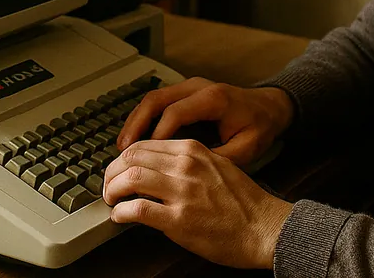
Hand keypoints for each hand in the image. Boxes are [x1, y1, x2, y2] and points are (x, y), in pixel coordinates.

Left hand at [103, 139, 293, 269]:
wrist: (264, 228)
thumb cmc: (244, 203)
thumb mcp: (217, 166)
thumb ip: (188, 162)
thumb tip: (157, 168)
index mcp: (193, 150)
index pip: (144, 144)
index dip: (123, 159)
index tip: (119, 170)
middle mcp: (185, 166)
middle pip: (130, 158)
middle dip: (111, 173)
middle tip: (108, 186)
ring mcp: (182, 192)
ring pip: (129, 179)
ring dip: (112, 190)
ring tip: (111, 200)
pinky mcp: (179, 219)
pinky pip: (137, 210)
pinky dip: (121, 213)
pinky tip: (120, 217)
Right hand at [117, 77, 294, 166]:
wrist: (269, 107)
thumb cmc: (259, 127)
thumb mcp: (246, 148)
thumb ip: (218, 159)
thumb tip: (189, 175)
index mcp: (214, 98)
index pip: (176, 112)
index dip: (157, 134)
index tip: (144, 157)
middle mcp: (198, 87)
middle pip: (156, 99)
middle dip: (136, 125)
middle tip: (123, 149)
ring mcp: (190, 87)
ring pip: (153, 98)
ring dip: (135, 121)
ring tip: (122, 146)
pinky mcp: (186, 93)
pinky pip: (158, 101)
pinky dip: (143, 118)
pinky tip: (135, 138)